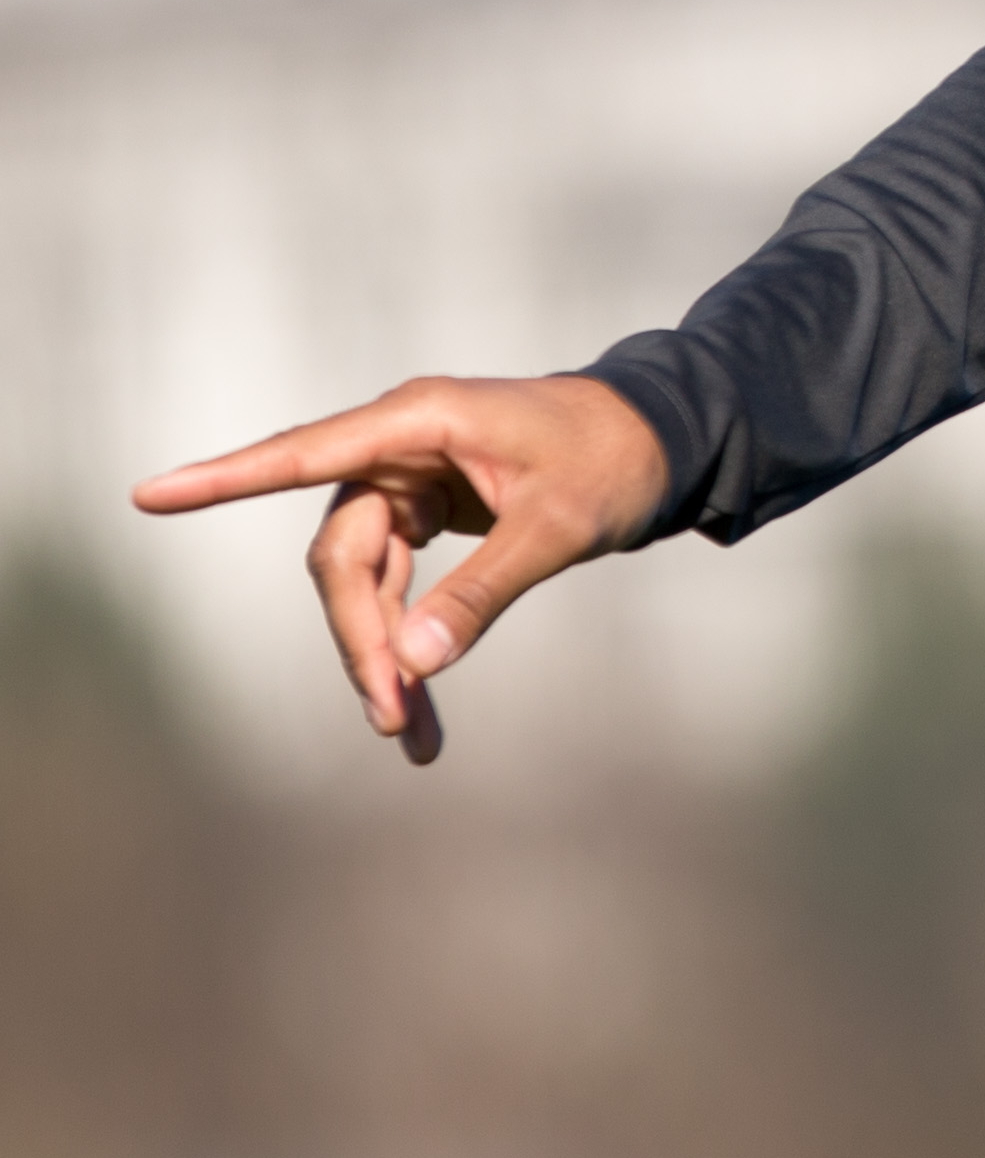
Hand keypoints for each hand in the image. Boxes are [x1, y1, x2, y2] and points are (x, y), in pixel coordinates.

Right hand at [131, 375, 669, 767]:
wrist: (663, 439)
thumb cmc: (615, 459)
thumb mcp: (558, 526)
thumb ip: (484, 590)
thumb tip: (412, 661)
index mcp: (420, 421)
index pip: (304, 454)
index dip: (226, 479)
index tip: (149, 495)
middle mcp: (400, 445)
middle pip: (342, 556)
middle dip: (360, 639)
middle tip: (394, 717)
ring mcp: (409, 480)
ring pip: (362, 582)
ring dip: (381, 656)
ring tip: (414, 736)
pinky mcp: (427, 512)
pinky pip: (394, 585)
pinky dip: (406, 641)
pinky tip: (421, 706)